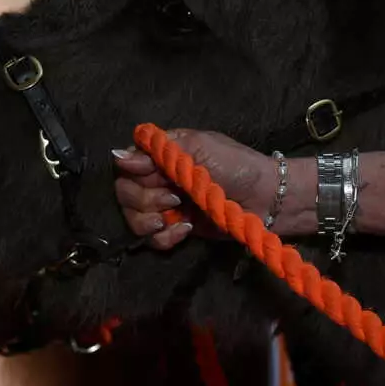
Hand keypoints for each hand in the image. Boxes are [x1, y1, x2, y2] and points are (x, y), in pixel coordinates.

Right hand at [112, 129, 273, 250]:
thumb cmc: (236, 165)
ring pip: (133, 218)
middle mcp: (159, 179)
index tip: (156, 176)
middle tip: (173, 200)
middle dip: (143, 199)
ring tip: (177, 217)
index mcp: (162, 155)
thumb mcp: (199, 146)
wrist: (267, 199)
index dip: (134, 173)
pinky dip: (165, 237)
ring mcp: (167, 206)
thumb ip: (160, 150)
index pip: (126, 164)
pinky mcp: (178, 229)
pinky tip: (186, 230)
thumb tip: (117, 157)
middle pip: (124, 193)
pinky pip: (154, 239)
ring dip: (150, 220)